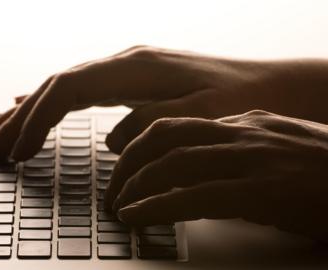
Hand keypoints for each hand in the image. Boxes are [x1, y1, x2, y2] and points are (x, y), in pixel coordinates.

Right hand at [0, 45, 327, 161]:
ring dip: (29, 110)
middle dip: (20, 118)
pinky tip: (34, 106)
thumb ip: (149, 124)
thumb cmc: (238, 99)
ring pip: (64, 87)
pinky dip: (52, 104)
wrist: (269, 85)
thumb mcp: (197, 116)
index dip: (36, 120)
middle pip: (55, 86)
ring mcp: (126, 69)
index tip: (19, 152)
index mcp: (134, 68)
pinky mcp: (131, 80)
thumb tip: (112, 140)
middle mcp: (124, 62)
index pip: (66, 91)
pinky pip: (80, 91)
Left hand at [108, 110, 327, 240]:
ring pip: (172, 163)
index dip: (142, 146)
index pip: (177, 126)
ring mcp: (252, 159)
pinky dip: (157, 206)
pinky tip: (137, 216)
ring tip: (118, 206)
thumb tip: (200, 170)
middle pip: (164, 138)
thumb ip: (239, 153)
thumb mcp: (278, 151)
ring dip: (135, 186)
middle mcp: (243, 134)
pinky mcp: (262, 190)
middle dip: (129, 163)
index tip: (126, 167)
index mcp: (245, 124)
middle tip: (113, 189)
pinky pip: (194, 195)